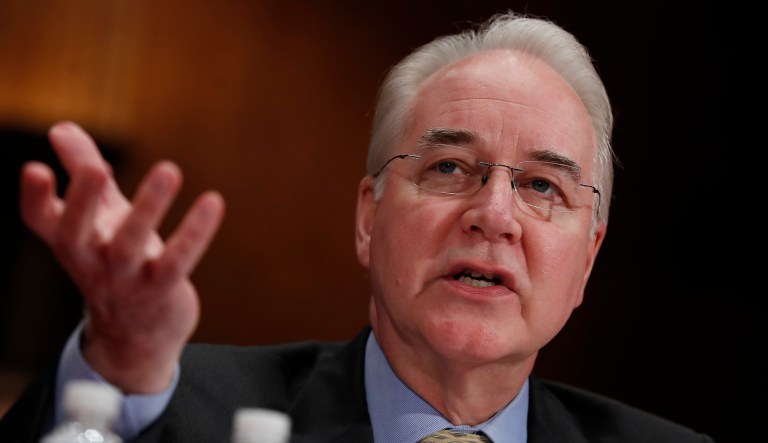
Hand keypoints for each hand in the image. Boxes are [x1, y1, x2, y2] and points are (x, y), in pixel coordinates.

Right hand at [19, 121, 224, 393]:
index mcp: (71, 242)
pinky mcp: (162, 289)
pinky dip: (195, 232)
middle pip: (77, 233)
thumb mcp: (98, 217)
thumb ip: (82, 170)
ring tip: (169, 169)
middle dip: (84, 201)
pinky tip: (213, 201)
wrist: (137, 334)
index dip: (35, 198)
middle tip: (97, 169)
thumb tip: (61, 127)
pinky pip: (178, 260)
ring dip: (148, 207)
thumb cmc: (115, 261)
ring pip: (130, 245)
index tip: (35, 169)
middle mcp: (91, 261)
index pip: (41, 221)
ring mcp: (125, 279)